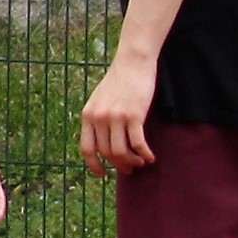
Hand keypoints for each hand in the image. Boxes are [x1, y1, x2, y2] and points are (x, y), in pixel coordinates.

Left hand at [79, 51, 159, 174]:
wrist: (132, 63)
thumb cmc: (119, 81)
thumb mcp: (100, 100)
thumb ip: (98, 118)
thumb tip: (104, 143)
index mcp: (88, 115)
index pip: (87, 148)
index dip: (94, 165)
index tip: (103, 174)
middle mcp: (98, 118)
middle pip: (107, 153)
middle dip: (119, 164)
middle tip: (130, 169)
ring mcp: (115, 117)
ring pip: (121, 152)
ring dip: (133, 162)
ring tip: (141, 163)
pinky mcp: (133, 115)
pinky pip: (137, 143)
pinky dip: (145, 154)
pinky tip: (151, 157)